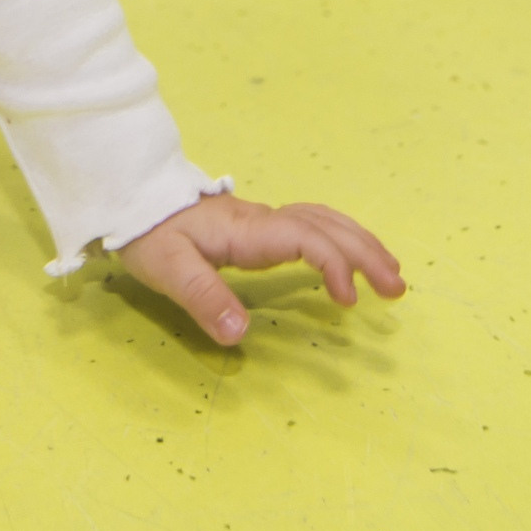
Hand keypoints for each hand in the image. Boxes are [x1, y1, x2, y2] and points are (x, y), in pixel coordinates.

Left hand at [116, 192, 403, 345]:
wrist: (132, 196)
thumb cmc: (148, 231)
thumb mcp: (167, 269)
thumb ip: (203, 298)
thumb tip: (240, 334)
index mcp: (247, 230)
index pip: (306, 238)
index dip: (334, 265)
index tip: (348, 301)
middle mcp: (262, 220)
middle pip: (327, 226)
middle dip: (367, 254)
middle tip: (397, 289)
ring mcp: (261, 219)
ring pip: (323, 220)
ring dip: (360, 243)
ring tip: (390, 273)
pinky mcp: (256, 224)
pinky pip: (311, 223)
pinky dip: (339, 237)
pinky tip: (349, 255)